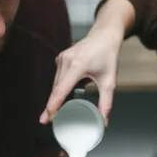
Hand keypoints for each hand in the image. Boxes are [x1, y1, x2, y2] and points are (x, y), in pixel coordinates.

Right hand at [40, 0, 135, 124]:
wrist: (105, 35)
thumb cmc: (108, 55)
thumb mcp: (109, 81)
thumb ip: (106, 102)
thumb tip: (103, 121)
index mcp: (78, 66)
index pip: (60, 90)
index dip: (53, 106)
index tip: (46, 118)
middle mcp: (66, 61)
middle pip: (56, 89)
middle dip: (51, 106)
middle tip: (46, 121)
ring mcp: (61, 58)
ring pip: (56, 84)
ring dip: (56, 97)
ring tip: (55, 112)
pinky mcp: (61, 58)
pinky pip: (58, 77)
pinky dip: (60, 87)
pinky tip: (63, 95)